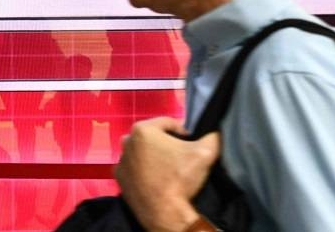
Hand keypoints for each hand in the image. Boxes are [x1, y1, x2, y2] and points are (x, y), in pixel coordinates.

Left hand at [115, 117, 220, 231]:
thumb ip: (212, 136)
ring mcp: (121, 159)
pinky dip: (142, 170)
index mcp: (143, 129)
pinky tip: (156, 178)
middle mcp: (127, 140)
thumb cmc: (181, 177)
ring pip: (141, 151)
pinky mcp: (119, 176)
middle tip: (180, 157)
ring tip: (168, 169)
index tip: (190, 144)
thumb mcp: (205, 152)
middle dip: (166, 143)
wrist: (164, 212)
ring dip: (153, 155)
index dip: (182, 132)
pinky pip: (134, 167)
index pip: (168, 123)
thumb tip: (215, 131)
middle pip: (152, 136)